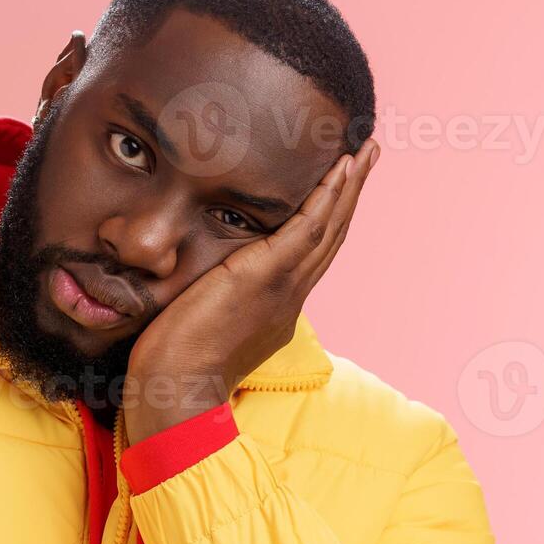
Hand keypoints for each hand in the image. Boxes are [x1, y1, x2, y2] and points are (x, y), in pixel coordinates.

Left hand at [122, 140, 381, 444]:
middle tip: (367, 154)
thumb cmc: (176, 368)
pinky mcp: (265, 277)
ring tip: (364, 151)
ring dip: (347, 186)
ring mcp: (282, 287)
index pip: (310, 252)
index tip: (340, 185)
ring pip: (326, 228)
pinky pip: (306, 230)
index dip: (328, 216)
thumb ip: (212, 300)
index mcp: (278, 306)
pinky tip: (340, 170)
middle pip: (330, 235)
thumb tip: (201, 283)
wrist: (176, 393)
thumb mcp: (203, 325)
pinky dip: (326, 198)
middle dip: (350, 194)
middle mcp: (289, 295)